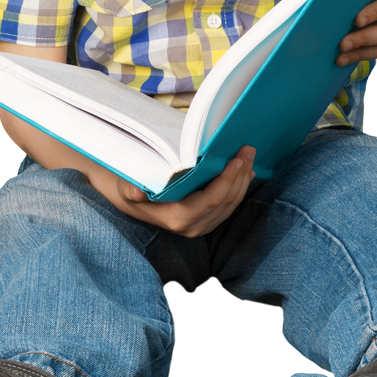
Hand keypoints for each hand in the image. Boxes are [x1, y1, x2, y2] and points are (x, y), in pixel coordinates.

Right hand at [99, 146, 256, 237]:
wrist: (130, 204)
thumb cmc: (131, 190)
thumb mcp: (127, 189)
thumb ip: (131, 191)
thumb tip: (136, 192)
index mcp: (177, 218)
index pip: (211, 200)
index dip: (227, 180)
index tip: (237, 160)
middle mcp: (192, 227)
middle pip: (226, 201)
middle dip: (241, 174)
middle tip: (248, 150)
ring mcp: (202, 226)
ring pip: (232, 203)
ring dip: (243, 179)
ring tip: (249, 155)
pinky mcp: (207, 221)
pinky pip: (229, 205)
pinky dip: (239, 186)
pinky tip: (245, 170)